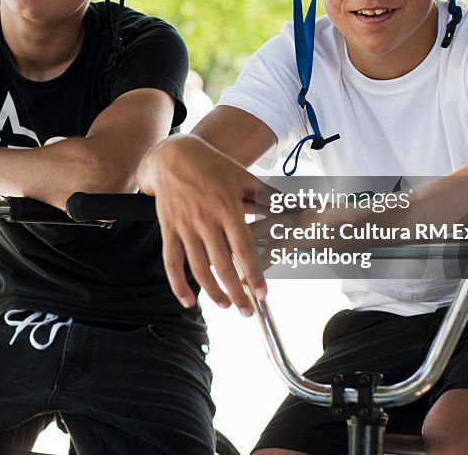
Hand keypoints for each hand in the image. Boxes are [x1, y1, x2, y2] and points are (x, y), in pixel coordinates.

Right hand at [138, 135, 274, 315]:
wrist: (172, 155)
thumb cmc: (212, 166)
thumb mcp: (243, 177)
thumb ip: (269, 196)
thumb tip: (299, 204)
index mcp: (227, 207)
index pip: (243, 247)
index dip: (253, 273)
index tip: (261, 293)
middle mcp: (205, 219)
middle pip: (222, 265)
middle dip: (235, 292)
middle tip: (247, 311)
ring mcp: (184, 226)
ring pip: (198, 268)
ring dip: (212, 291)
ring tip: (226, 306)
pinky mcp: (168, 229)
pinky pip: (171, 262)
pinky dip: (177, 284)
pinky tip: (188, 301)